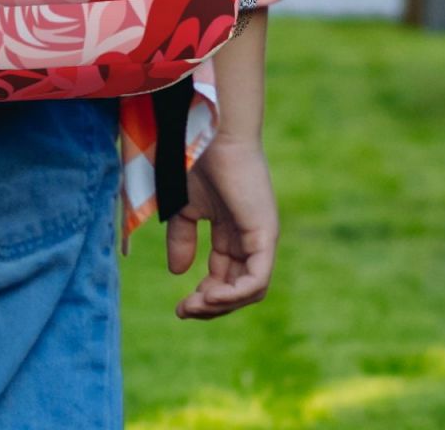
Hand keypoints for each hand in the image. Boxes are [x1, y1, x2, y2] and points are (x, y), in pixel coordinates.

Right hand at [165, 133, 277, 319]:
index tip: (180, 307)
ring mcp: (261, 237)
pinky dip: (236, 293)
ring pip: (251, 290)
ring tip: (196, 304)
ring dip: (222, 304)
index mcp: (233, 232)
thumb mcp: (183, 208)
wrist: (210, 133)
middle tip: (185, 311)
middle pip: (238, 289)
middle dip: (211, 306)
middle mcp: (251, 238)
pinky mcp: (266, 235)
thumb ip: (182, 238)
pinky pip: (258, 279)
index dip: (204, 296)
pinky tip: (211, 296)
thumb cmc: (196, 160)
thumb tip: (178, 273)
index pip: (224, 276)